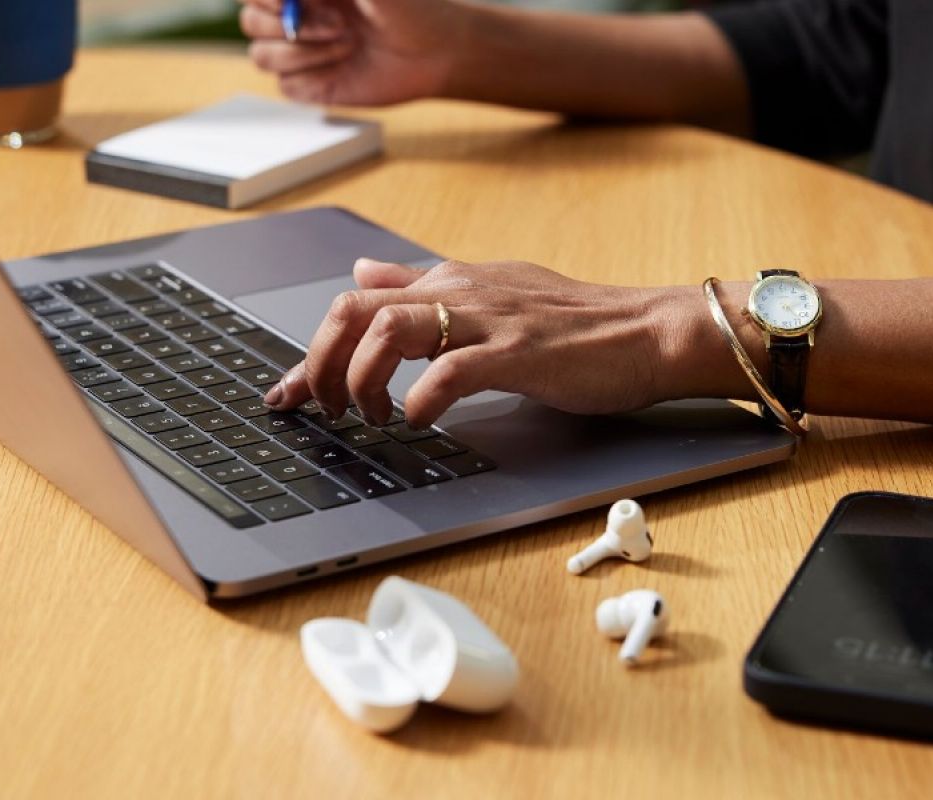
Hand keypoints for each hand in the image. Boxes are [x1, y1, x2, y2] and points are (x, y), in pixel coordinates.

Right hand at [239, 0, 470, 105]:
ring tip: (349, 43)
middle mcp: (294, 17)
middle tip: (339, 25)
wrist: (435, 52)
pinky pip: (287, 85)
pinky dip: (313, 76)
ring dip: (306, 51)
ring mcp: (301, 53)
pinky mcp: (311, 85)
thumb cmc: (407, 6)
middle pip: (250, 21)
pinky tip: (345, 65)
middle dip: (289, 23)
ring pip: (263, 56)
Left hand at [262, 259, 711, 427]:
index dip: (308, 351)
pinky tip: (420, 419)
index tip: (286, 393)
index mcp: (449, 282)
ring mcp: (489, 320)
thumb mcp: (488, 291)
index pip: (354, 304)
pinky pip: (450, 370)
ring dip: (362, 381)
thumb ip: (422, 284)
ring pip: (389, 331)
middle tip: (323, 411)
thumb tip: (362, 271)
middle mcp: (460, 292)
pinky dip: (422, 399)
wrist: (646, 331)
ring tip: (371, 417)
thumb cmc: (573, 323)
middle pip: (353, 312)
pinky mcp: (519, 353)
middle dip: (319, 366)